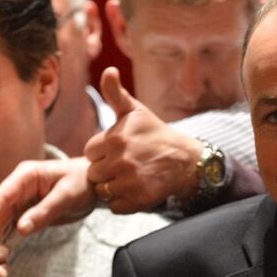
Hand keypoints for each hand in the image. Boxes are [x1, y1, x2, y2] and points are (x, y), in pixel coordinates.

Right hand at [0, 157, 95, 246]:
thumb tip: (21, 229)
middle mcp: (20, 186)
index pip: (3, 195)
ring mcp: (23, 198)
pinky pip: (14, 223)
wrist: (96, 184)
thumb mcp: (66, 196)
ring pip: (4, 217)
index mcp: (26, 175)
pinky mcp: (28, 210)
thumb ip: (44, 212)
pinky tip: (2, 248)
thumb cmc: (82, 183)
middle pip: (0, 208)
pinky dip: (8, 234)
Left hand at [83, 67, 202, 213]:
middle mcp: (121, 161)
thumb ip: (115, 93)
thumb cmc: (156, 134)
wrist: (186, 160)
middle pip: (94, 174)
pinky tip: (136, 189)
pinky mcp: (138, 200)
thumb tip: (108, 70)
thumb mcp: (135, 111)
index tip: (119, 150)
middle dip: (107, 170)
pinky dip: (123, 201)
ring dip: (113, 186)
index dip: (103, 153)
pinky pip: (115, 206)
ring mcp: (130, 182)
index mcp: (115, 139)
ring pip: (103, 190)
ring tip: (131, 176)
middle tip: (127, 164)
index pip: (90, 153)